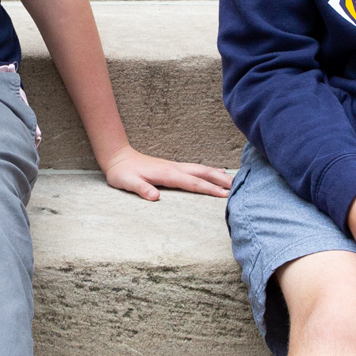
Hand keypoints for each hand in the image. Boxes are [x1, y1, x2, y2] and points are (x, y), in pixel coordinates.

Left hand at [100, 146, 231, 200]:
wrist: (118, 157)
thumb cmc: (123, 173)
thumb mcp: (127, 183)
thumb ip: (142, 189)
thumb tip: (155, 197)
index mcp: (167, 174)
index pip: (192, 183)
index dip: (209, 189)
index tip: (224, 195)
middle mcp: (174, 168)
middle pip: (202, 173)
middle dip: (220, 180)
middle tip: (238, 187)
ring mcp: (175, 166)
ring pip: (201, 169)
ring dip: (217, 174)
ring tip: (233, 180)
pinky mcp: (173, 167)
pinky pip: (195, 169)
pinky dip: (209, 171)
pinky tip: (216, 173)